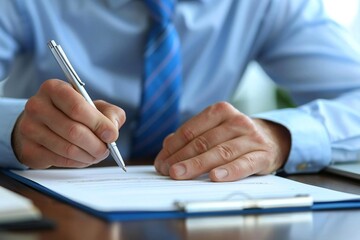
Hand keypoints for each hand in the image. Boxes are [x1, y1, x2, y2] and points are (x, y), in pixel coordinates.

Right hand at [12, 79, 125, 168]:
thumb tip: (111, 132)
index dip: (98, 124)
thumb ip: (110, 114)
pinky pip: (59, 160)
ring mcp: (29, 128)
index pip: (77, 108)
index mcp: (54, 88)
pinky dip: (77, 162)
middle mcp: (37, 105)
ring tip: (97, 154)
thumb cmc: (75, 113)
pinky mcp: (28, 148)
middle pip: (73, 131)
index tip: (111, 135)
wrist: (44, 124)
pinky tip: (84, 158)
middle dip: (96, 144)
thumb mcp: (96, 106)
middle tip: (106, 150)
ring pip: (67, 148)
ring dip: (88, 155)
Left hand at [154, 102, 289, 181]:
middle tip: (167, 171)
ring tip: (180, 174)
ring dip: (197, 165)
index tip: (161, 161)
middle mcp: (236, 121)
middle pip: (203, 142)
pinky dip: (229, 171)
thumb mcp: (214, 130)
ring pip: (220, 152)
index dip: (173, 147)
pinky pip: (244, 164)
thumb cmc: (234, 136)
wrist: (271, 139)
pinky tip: (214, 177)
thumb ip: (191, 136)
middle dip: (181, 157)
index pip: (190, 130)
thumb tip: (167, 146)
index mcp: (220, 111)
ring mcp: (251, 137)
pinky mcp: (263, 154)